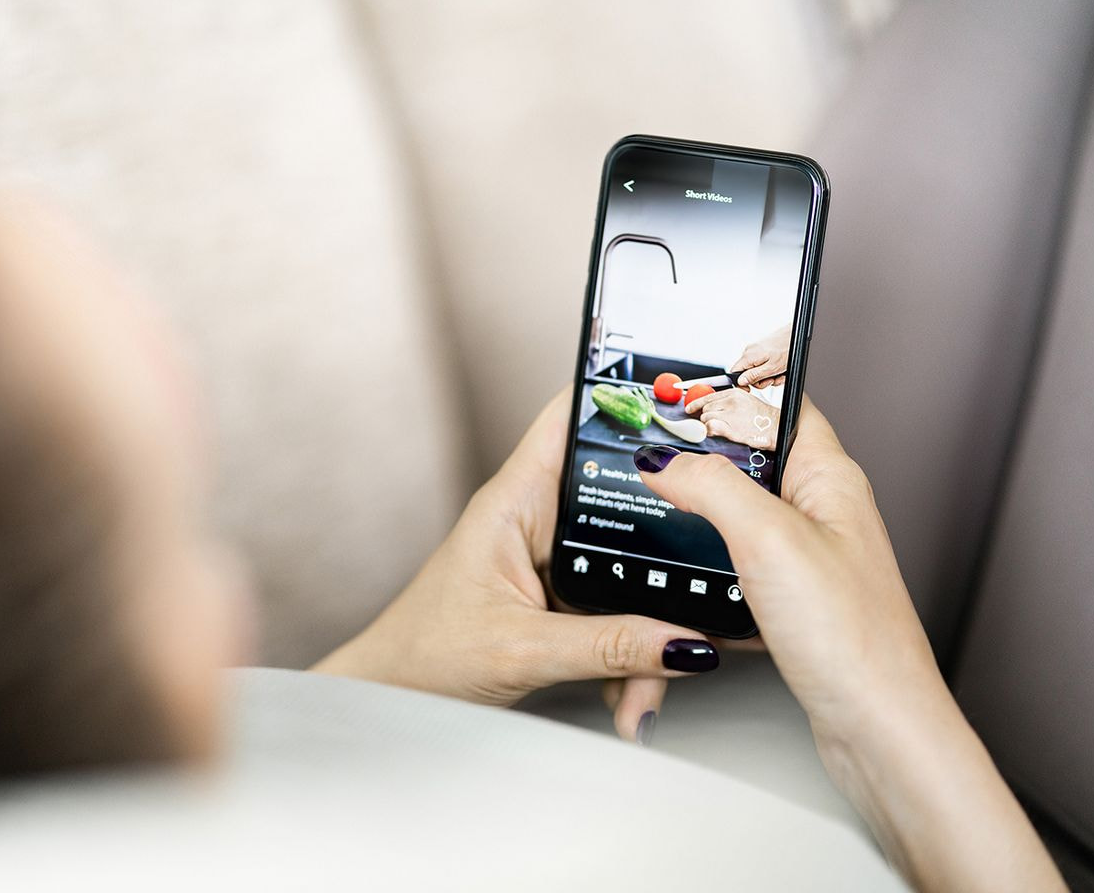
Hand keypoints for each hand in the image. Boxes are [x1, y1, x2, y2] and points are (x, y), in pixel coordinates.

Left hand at [313, 388, 719, 742]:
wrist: (396, 700)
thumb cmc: (425, 654)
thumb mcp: (522, 650)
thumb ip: (608, 647)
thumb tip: (685, 644)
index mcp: (516, 500)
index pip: (571, 417)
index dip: (622, 394)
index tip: (681, 401)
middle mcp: (537, 519)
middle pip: (625, 505)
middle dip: (666, 559)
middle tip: (697, 603)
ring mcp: (554, 559)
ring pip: (632, 572)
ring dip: (649, 634)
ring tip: (640, 695)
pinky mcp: (563, 597)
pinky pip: (620, 612)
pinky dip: (630, 657)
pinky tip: (626, 694)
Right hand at [633, 399, 1062, 891]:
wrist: (877, 730)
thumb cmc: (854, 640)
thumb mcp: (770, 540)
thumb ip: (712, 486)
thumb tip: (663, 459)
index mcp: (829, 477)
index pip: (781, 401)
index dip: (734, 383)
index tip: (681, 379)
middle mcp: (820, 510)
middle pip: (752, 456)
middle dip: (700, 449)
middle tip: (650, 442)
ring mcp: (804, 557)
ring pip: (737, 512)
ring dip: (697, 510)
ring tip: (656, 500)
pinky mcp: (788, 600)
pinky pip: (733, 561)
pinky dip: (702, 560)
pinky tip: (678, 571)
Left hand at [685, 388, 779, 448]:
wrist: (775, 427)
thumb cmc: (761, 416)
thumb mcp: (745, 400)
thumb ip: (728, 402)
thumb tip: (712, 407)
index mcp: (733, 394)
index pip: (707, 397)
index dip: (695, 404)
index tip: (689, 409)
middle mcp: (730, 402)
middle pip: (705, 409)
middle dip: (706, 417)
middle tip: (713, 423)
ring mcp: (730, 415)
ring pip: (705, 419)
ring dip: (708, 425)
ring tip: (720, 428)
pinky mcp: (730, 429)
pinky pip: (709, 428)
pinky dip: (709, 431)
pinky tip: (716, 432)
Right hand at [729, 324, 790, 388]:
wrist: (795, 336)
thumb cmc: (787, 348)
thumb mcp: (771, 368)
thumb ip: (754, 376)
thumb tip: (741, 382)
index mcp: (749, 356)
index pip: (734, 373)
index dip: (741, 384)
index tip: (750, 389)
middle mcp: (750, 351)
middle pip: (747, 373)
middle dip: (761, 380)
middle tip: (772, 379)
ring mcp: (756, 350)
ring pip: (757, 370)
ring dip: (769, 375)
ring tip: (779, 373)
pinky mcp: (763, 349)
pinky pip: (763, 364)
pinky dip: (772, 368)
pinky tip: (780, 368)